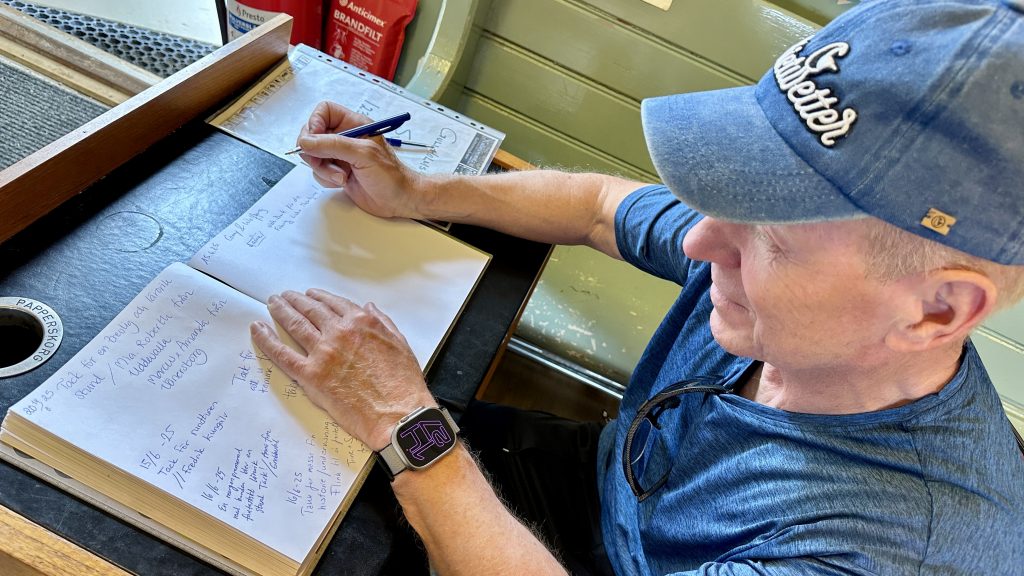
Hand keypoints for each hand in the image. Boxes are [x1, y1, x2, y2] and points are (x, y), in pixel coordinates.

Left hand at [249, 288, 435, 450]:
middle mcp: (340, 332)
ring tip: (272, 305)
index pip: (334, 303)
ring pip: (295, 324)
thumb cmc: (402, 384)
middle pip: (311, 309)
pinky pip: (282, 354)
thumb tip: (368, 308)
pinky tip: (258, 330)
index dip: (319, 297)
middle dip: (295, 300)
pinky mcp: (310, 375)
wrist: (397, 414)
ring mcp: (323, 353)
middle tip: (284, 297)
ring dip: (281, 311)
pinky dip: (266, 340)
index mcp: (362, 323)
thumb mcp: (400, 344)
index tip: (310, 295)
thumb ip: (382, 322)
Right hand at [297, 101, 427, 218]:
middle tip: (323, 161)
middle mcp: (345, 138)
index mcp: (354, 124)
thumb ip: (333, 145)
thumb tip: (306, 141)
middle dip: (314, 151)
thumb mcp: (363, 154)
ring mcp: (340, 155)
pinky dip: (326, 179)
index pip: (324, 111)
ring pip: (314, 155)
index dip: (315, 123)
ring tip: (341, 176)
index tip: (313, 139)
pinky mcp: (338, 171)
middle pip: (313, 134)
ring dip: (323, 168)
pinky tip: (343, 182)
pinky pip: (319, 171)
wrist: (399, 200)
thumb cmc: (391, 175)